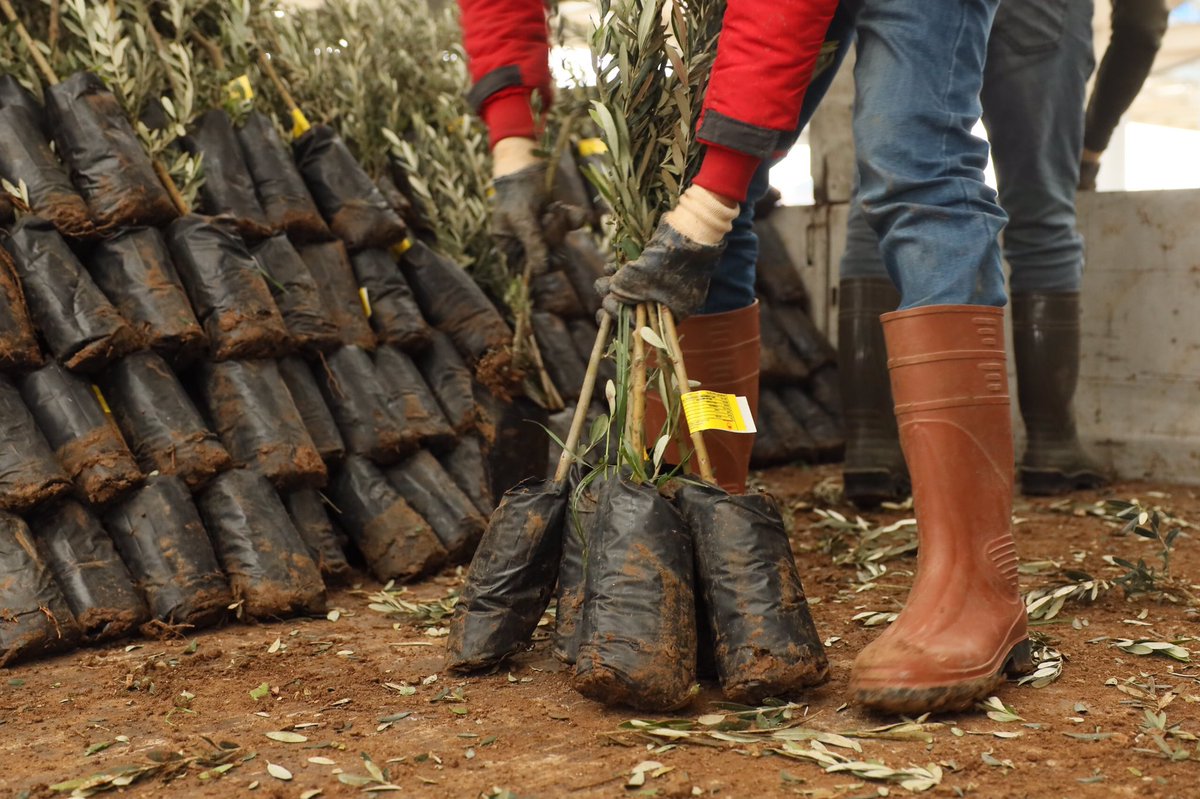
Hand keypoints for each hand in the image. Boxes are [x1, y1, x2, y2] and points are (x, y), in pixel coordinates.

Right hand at [491, 162, 587, 275]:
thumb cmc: (517, 190)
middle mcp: (526, 241)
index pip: (528, 268)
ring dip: (560, 224)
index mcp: (509, 244)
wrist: (528, 162)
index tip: (548, 247)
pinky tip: (566, 208)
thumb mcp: (522, 218)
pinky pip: (573, 226)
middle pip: (548, 255)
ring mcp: (544, 230)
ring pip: (562, 240)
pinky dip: (574, 217)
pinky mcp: (559, 218)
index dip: (542, 261)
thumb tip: (541, 272)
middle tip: (547, 217)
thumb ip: (533, 244)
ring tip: (553, 208)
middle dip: (552, 236)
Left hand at [595, 218, 724, 321]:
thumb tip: (610, 294)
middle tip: (603, 298)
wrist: (688, 230)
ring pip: (634, 290)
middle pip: (637, 310)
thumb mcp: (637, 283)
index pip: (643, 327)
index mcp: (672, 314)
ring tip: (603, 279)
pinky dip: (623, 273)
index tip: (605, 311)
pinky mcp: (659, 265)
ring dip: (615, 286)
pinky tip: (610, 266)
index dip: (621, 321)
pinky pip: (638, 275)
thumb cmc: (665, 262)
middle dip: (616, 303)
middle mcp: (670, 301)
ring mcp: (666, 282)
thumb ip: (621, 294)